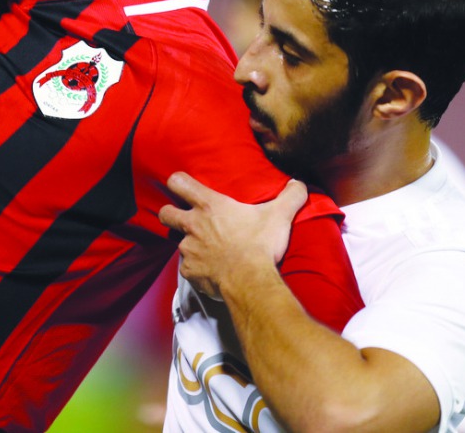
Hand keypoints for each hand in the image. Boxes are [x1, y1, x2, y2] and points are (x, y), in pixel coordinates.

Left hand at [158, 174, 306, 297]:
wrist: (250, 281)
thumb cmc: (260, 244)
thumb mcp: (279, 216)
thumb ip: (290, 196)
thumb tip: (299, 182)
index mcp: (209, 206)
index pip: (178, 182)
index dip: (178, 183)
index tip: (182, 187)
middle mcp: (192, 225)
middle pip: (166, 213)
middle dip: (171, 214)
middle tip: (185, 220)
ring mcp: (187, 249)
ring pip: (178, 243)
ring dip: (190, 245)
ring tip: (209, 252)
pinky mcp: (189, 271)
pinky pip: (188, 268)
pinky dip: (197, 269)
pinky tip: (212, 271)